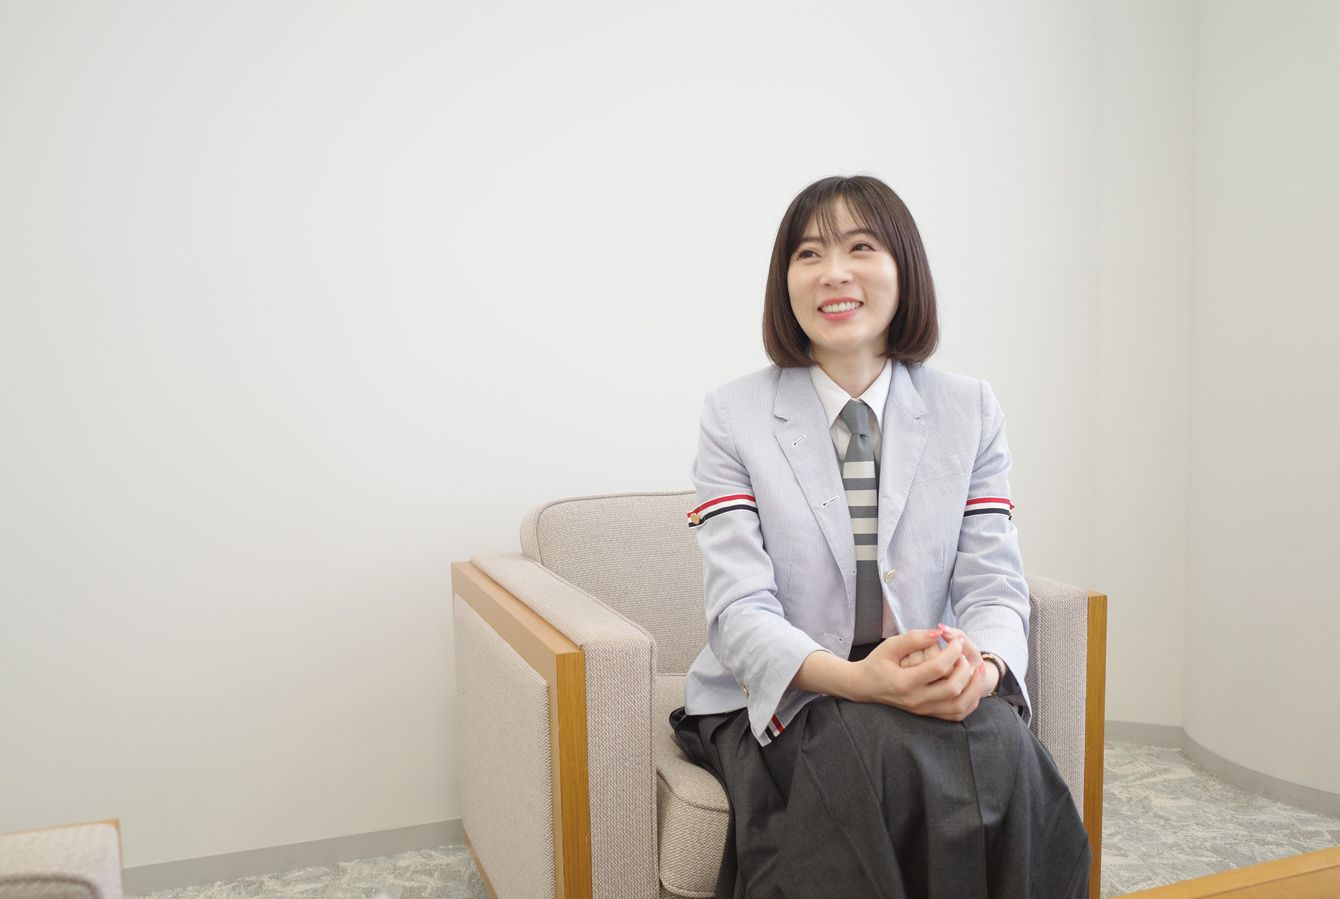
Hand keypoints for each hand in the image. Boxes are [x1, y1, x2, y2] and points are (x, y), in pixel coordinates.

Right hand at [849, 628, 988, 720]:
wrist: (864, 687)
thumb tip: (939, 633)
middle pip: (952, 689)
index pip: (938, 668)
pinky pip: (956, 715)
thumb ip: (913, 638)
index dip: (953, 652)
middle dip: (965, 669)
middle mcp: (915, 700)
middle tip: (964, 654)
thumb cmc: (876, 663)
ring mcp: (922, 710)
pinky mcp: (927, 714)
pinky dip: (969, 702)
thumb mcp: (889, 646)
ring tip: (977, 670)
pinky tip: (971, 686)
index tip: (956, 640)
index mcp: (904, 682)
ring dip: (973, 688)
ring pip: (958, 706)